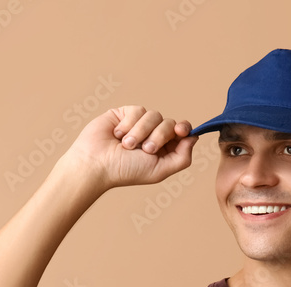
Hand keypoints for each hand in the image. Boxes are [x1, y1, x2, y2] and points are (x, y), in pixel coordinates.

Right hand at [63, 105, 197, 189]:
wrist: (97, 163)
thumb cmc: (126, 171)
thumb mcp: (159, 170)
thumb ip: (181, 157)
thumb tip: (193, 138)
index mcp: (163, 149)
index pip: (181, 133)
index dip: (183, 129)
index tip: (180, 130)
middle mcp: (152, 135)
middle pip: (169, 123)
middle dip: (159, 136)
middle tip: (145, 149)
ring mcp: (138, 124)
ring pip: (154, 115)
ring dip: (141, 132)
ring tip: (126, 145)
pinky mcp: (124, 114)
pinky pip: (138, 110)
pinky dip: (129, 124)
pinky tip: (118, 134)